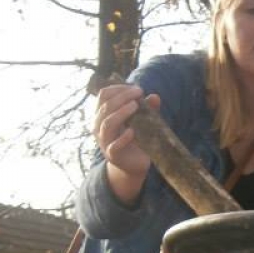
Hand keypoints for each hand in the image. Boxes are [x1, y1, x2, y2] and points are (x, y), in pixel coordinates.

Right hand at [93, 84, 160, 201]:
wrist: (133, 164)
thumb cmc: (135, 137)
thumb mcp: (142, 121)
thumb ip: (147, 109)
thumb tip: (154, 96)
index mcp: (102, 114)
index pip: (103, 95)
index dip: (118, 89)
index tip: (136, 89)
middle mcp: (99, 126)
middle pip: (105, 106)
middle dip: (122, 97)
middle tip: (139, 93)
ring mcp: (104, 141)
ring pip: (107, 123)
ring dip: (121, 112)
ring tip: (135, 106)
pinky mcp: (112, 155)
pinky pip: (114, 145)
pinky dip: (123, 138)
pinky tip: (132, 132)